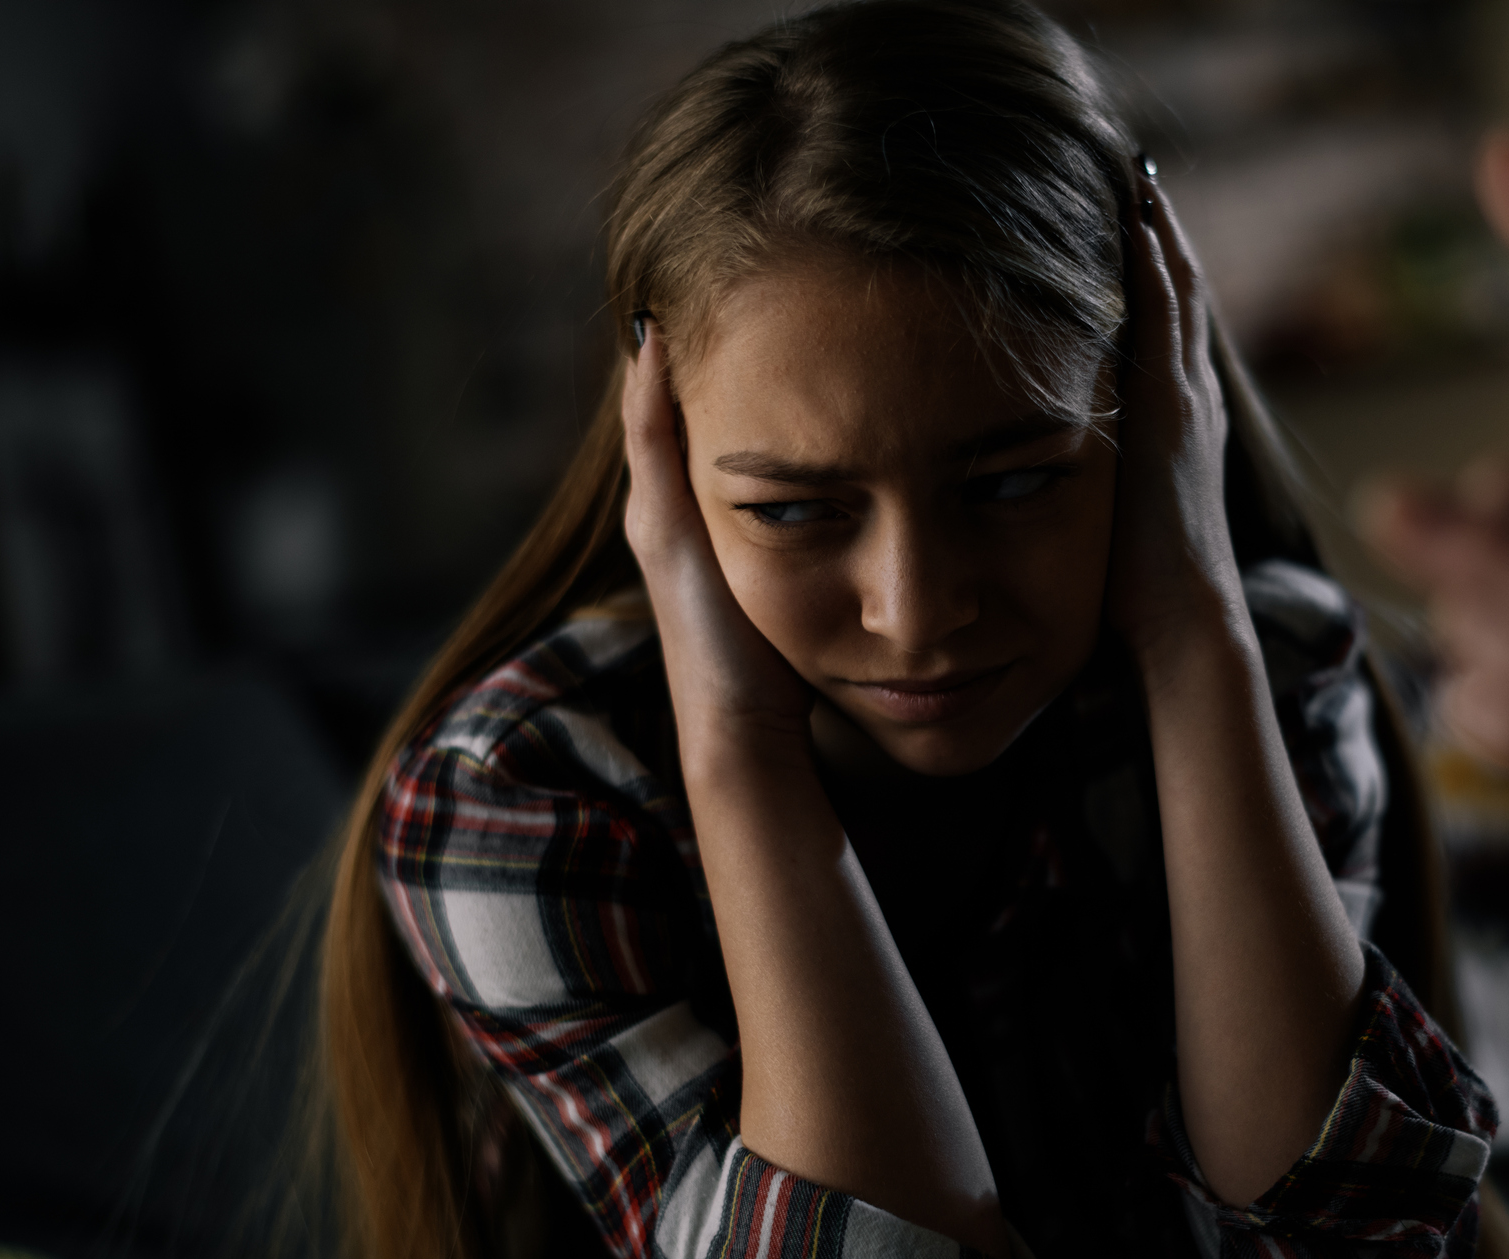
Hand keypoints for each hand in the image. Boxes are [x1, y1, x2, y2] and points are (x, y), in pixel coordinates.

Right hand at [621, 323, 816, 774]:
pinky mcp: (659, 529)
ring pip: (646, 418)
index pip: (694, 434)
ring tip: (669, 292)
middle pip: (659, 414)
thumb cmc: (782, 668)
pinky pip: (649, 440)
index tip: (739, 316)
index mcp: (698, 526)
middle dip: (673, 355)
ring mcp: (656, 519)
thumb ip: (818, 541)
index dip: (709, 379)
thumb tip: (862, 496)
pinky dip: (650, 390)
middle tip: (694, 282)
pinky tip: (659, 336)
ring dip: (655, 360)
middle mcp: (665, 514)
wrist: (746, 725)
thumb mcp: (803, 585)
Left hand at [1107, 180, 1244, 669]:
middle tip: (1141, 180)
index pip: (1167, 339)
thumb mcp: (1117, 523)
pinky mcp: (1172, 407)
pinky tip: (1137, 219)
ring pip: (1177, 296)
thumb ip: (1100, 488)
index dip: (1157, 284)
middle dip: (1162, 241)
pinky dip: (1154, 263)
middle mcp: (1192, 406)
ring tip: (1139, 180)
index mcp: (1181, 432)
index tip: (1136, 232)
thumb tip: (1045, 481)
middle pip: (1180, 301)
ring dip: (1160, 235)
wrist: (1182, 621)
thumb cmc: (1143, 598)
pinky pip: (1163, 315)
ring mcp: (1187, 402)